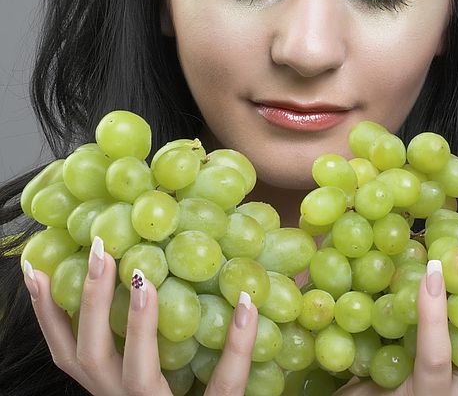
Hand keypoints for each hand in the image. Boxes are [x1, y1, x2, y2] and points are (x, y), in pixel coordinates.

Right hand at [22, 236, 257, 395]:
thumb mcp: (149, 373)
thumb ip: (143, 339)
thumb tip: (141, 273)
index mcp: (110, 386)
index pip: (68, 352)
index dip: (48, 315)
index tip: (36, 270)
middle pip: (91, 356)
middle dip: (88, 303)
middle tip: (97, 251)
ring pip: (138, 374)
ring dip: (137, 324)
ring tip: (142, 280)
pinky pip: (226, 382)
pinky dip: (238, 342)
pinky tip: (245, 305)